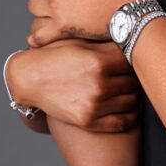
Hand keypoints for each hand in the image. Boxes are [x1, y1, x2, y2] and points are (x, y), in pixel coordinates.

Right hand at [5, 38, 139, 130]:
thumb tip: (134, 44)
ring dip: (134, 96)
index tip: (135, 60)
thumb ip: (107, 46)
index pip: (133, 62)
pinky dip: (131, 115)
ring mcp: (94, 105)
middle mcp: (99, 84)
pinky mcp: (89, 121)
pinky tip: (129, 108)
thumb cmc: (55, 58)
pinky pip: (123, 121)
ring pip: (132, 101)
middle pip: (134, 82)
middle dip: (135, 78)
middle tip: (133, 76)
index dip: (135, 60)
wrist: (30, 79)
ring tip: (129, 90)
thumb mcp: (80, 45)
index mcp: (98, 62)